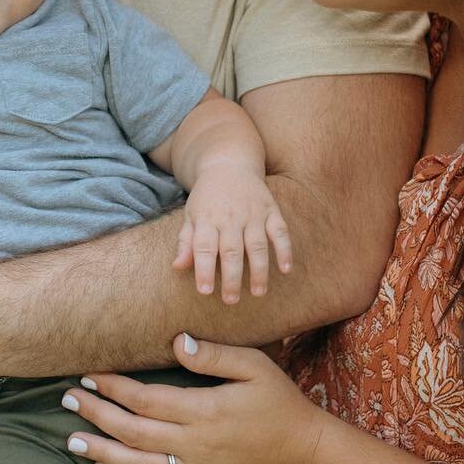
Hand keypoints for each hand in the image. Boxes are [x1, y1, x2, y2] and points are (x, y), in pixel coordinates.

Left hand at [62, 333, 324, 463]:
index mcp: (204, 410)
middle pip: (131, 430)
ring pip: (135, 463)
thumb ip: (215, 355)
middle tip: (67, 399)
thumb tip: (177, 341)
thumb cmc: (280, 403)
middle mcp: (193, 444)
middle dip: (95, 414)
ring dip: (100, 450)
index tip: (90, 374)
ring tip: (71, 439)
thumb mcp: (256, 367)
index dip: (113, 387)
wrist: (305, 454)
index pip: (145, 398)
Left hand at [173, 163, 292, 303]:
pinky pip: (280, 231)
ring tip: (259, 293)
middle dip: (232, 277)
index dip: (203, 270)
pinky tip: (286, 270)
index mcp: (207, 219)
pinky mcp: (271, 209)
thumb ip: (185, 242)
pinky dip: (284, 250)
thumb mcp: (191, 215)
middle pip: (231, 250)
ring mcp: (253, 213)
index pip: (203, 247)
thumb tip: (177, 268)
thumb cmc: (206, 198)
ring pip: (257, 245)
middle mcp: (230, 216)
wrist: (228, 163)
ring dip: (259, 270)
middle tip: (231, 300)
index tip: (205, 292)